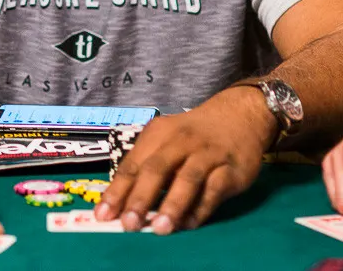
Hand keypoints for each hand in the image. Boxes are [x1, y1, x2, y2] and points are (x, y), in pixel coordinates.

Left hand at [95, 87, 274, 234]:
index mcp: (158, 134)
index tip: (103, 215)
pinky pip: (214, 189)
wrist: (240, 115)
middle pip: (157, 169)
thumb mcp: (166, 141)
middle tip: (129, 224)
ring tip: (160, 228)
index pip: (133, 164)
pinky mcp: (231, 169)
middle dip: (141, 197)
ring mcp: (207, 154)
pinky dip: (201, 208)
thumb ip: (147, 169)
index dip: (117, 191)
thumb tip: (122, 206)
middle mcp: (181, 141)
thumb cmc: (193, 135)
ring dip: (172, 204)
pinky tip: (189, 224)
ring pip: (188, 178)